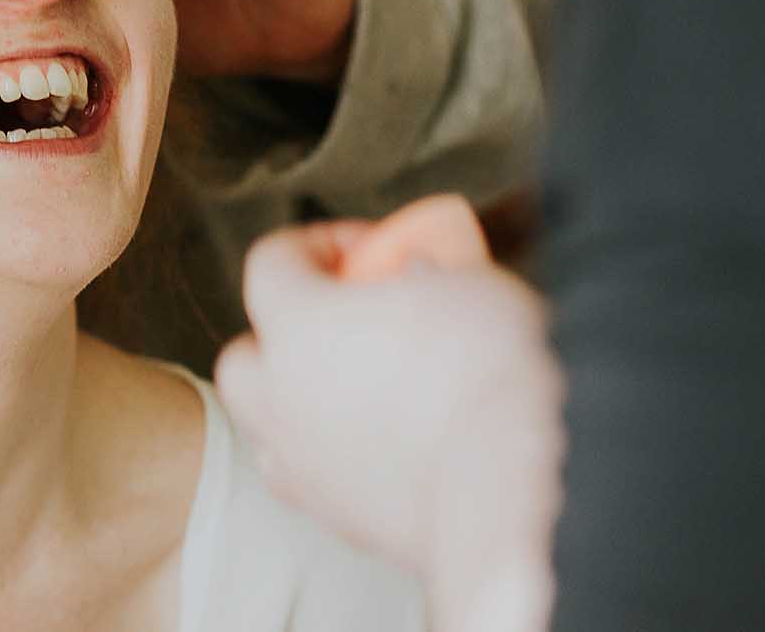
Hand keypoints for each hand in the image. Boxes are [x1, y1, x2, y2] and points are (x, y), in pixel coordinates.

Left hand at [215, 215, 561, 631]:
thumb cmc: (494, 376)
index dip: (318, 246)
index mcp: (298, 322)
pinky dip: (330, 458)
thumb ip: (423, 271)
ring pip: (267, 424)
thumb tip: (416, 274)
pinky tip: (381, 447)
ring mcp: (301, 463)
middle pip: (247, 354)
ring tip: (360, 389)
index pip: (270, 263)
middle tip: (348, 324)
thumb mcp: (466, 282)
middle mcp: (280, 395)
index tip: (367, 250)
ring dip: (298, 400)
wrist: (516, 489)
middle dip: (286, 334)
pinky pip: (309, 480)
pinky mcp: (337, 518)